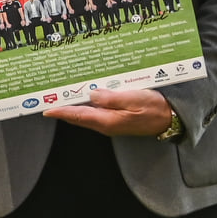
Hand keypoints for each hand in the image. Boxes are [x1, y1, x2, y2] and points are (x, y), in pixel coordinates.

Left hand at [44, 88, 175, 136]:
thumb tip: (92, 94)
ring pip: (85, 114)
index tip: (45, 108)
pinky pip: (95, 112)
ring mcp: (110, 122)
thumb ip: (112, 98)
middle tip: (47, 98)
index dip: (60, 112)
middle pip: (78, 116)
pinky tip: (83, 95)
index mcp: (107, 120)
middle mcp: (105, 123)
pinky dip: (85, 104)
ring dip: (73, 105)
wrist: (171, 118)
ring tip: (60, 95)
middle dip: (62, 108)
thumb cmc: (155, 107)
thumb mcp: (135, 99)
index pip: (78, 116)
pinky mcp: (115, 118)